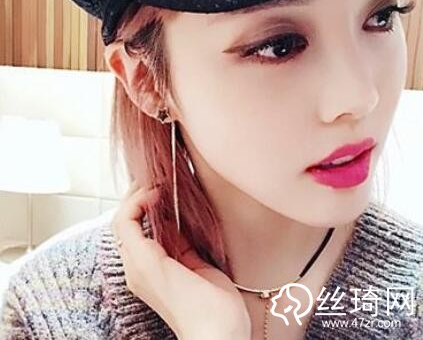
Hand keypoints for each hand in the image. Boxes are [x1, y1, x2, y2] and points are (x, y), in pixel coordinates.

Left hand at [112, 182, 250, 339]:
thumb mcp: (152, 269)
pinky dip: (175, 215)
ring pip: (156, 223)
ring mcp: (167, 260)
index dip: (134, 199)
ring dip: (158, 202)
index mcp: (135, 263)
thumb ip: (138, 238)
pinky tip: (183, 204)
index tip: (154, 187)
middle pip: (136, 219)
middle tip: (156, 177)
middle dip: (141, 196)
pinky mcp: (188, 260)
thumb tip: (144, 205)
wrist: (220, 331)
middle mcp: (146, 260)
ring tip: (168, 184)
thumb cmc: (189, 306)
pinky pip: (175, 232)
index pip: (123, 221)